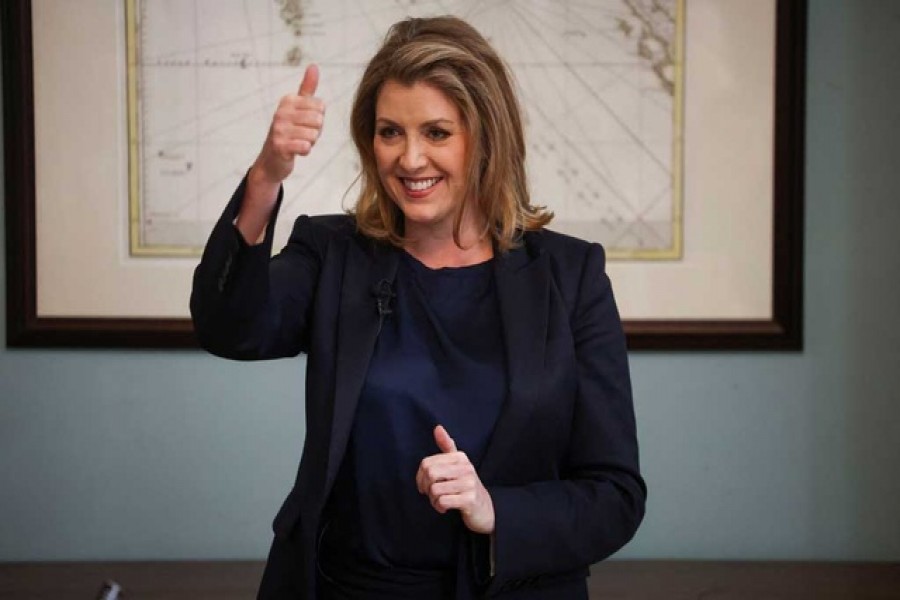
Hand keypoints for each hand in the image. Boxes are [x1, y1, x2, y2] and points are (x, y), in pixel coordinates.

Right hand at [251, 63, 324, 184]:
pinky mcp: (280, 146)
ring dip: (310, 142)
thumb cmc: (290, 132)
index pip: (321, 106)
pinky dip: (305, 151)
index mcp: (288, 100)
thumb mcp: (298, 108)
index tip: (305, 123)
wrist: (272, 160)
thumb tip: (314, 66)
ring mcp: (279, 129)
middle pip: (319, 120)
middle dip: (316, 131)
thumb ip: (307, 88)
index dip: (318, 118)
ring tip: (298, 142)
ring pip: (314, 134)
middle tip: (303, 135)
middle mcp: (281, 112)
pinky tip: (296, 150)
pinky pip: (306, 147)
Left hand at [416, 425, 494, 533]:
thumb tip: (437, 427)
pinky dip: (439, 507)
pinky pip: (443, 501)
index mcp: (460, 457)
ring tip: (440, 501)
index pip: (427, 463)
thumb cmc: (466, 485)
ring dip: (433, 500)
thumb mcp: (457, 464)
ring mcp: (469, 483)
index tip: (424, 485)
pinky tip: (445, 508)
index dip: (420, 477)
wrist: (484, 508)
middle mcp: (466, 467)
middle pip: (430, 474)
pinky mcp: (470, 499)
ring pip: (435, 490)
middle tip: (431, 494)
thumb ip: (447, 446)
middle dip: (426, 487)